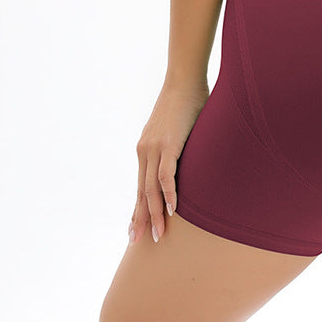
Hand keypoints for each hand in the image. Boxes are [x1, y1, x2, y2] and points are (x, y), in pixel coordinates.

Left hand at [129, 75, 210, 244]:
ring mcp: (155, 148)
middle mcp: (145, 151)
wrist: (184, 79)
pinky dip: (169, 194)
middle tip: (138, 242)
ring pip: (151, 189)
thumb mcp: (175, 129)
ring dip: (154, 214)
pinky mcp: (169, 144)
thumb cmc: (185, 102)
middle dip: (140, 219)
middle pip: (141, 192)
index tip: (135, 229)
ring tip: (156, 235)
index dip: (138, 208)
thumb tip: (186, 156)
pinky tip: (172, 211)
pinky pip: (166, 175)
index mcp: (145, 149)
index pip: (140, 186)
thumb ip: (176, 145)